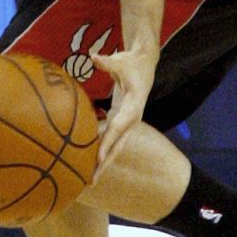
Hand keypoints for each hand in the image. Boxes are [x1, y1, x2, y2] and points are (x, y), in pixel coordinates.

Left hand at [91, 43, 157, 169]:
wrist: (145, 65)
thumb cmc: (131, 62)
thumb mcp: (121, 60)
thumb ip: (107, 62)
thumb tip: (94, 56)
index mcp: (134, 106)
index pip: (119, 127)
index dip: (108, 142)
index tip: (98, 158)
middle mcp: (133, 118)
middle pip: (119, 145)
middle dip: (106, 162)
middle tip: (93, 179)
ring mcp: (129, 122)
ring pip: (117, 146)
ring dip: (104, 162)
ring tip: (90, 178)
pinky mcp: (122, 121)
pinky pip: (112, 139)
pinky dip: (103, 150)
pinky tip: (91, 161)